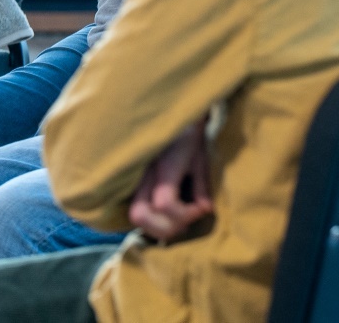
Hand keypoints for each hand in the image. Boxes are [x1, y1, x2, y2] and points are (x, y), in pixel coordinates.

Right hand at [129, 120, 213, 242]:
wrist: (170, 111)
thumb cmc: (188, 131)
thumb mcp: (200, 156)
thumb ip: (201, 185)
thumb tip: (205, 210)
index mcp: (164, 165)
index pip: (165, 204)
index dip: (185, 215)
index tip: (202, 208)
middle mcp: (144, 173)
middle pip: (139, 215)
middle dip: (166, 227)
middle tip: (186, 221)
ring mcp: (135, 177)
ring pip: (134, 215)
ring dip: (157, 226)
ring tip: (177, 219)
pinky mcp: (133, 180)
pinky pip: (136, 206)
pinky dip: (151, 218)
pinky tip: (166, 214)